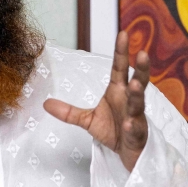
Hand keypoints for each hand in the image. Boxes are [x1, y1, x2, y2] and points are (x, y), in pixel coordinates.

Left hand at [44, 31, 149, 171]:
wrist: (126, 153)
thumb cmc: (113, 130)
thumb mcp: (87, 119)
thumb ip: (68, 111)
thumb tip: (45, 103)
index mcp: (118, 91)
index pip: (120, 68)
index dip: (121, 52)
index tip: (122, 33)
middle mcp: (129, 100)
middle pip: (137, 81)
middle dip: (140, 68)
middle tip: (142, 53)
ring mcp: (136, 116)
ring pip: (138, 103)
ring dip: (137, 94)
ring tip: (134, 84)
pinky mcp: (137, 134)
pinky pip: (135, 128)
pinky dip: (132, 125)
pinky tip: (129, 122)